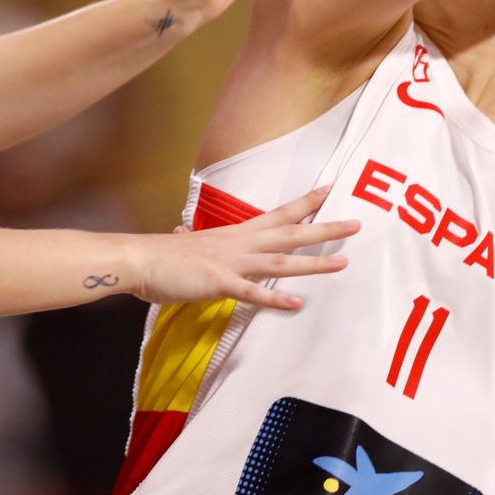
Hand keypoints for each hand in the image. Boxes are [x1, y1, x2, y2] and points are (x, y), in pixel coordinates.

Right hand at [126, 186, 357, 310]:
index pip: (278, 213)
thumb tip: (183, 234)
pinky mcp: (220, 283)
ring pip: (281, 260)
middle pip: (291, 232)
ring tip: (343, 263)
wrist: (138, 260)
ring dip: (314, 262)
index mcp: (236, 234)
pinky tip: (296, 304)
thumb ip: (192, 241)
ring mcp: (232, 263)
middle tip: (356, 223)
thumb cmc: (161, 256)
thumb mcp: (185, 245)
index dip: (305, 202)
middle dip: (325, 228)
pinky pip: (253, 293)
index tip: (330, 189)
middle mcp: (240, 244)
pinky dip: (275, 298)